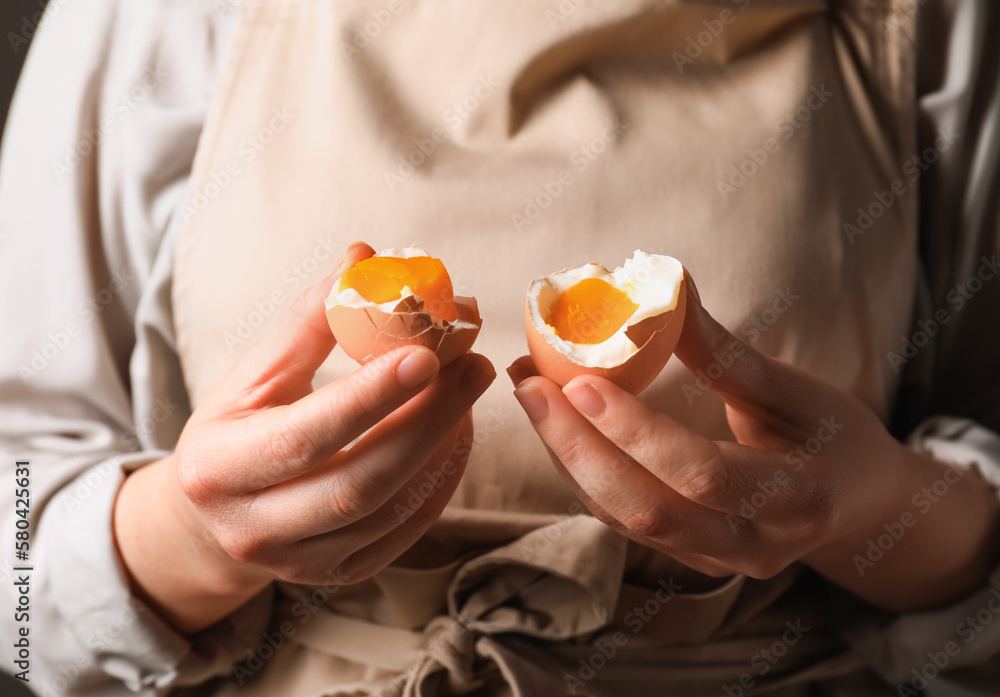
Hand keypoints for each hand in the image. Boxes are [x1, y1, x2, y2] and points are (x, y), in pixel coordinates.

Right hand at [114, 243, 495, 632]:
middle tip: (473, 367)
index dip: (370, 397)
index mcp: (219, 468)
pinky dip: (441, 484)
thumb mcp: (255, 373)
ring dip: (443, 449)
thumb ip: (309, 319)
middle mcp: (253, 527)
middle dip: (427, 422)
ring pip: (390, 512)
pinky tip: (459, 436)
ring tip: (470, 393)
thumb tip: (365, 258)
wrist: (213, 516)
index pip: (306, 435)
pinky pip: (403, 533)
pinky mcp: (337, 576)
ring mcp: (299, 562)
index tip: (427, 353)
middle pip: (358, 483)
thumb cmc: (237, 428)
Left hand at [509, 271, 999, 610]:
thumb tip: (665, 286)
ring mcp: (716, 562)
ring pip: (624, 519)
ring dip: (567, 457)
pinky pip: (623, 521)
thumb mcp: (795, 390)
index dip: (637, 431)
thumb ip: (726, 354)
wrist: (856, 501)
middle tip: (530, 386)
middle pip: (647, 510)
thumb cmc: (833, 435)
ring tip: (530, 394)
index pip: (702, 473)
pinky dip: (582, 472)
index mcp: (797, 500)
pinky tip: (555, 426)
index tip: (579, 380)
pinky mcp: (687, 558)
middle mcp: (753, 547)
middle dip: (577, 448)